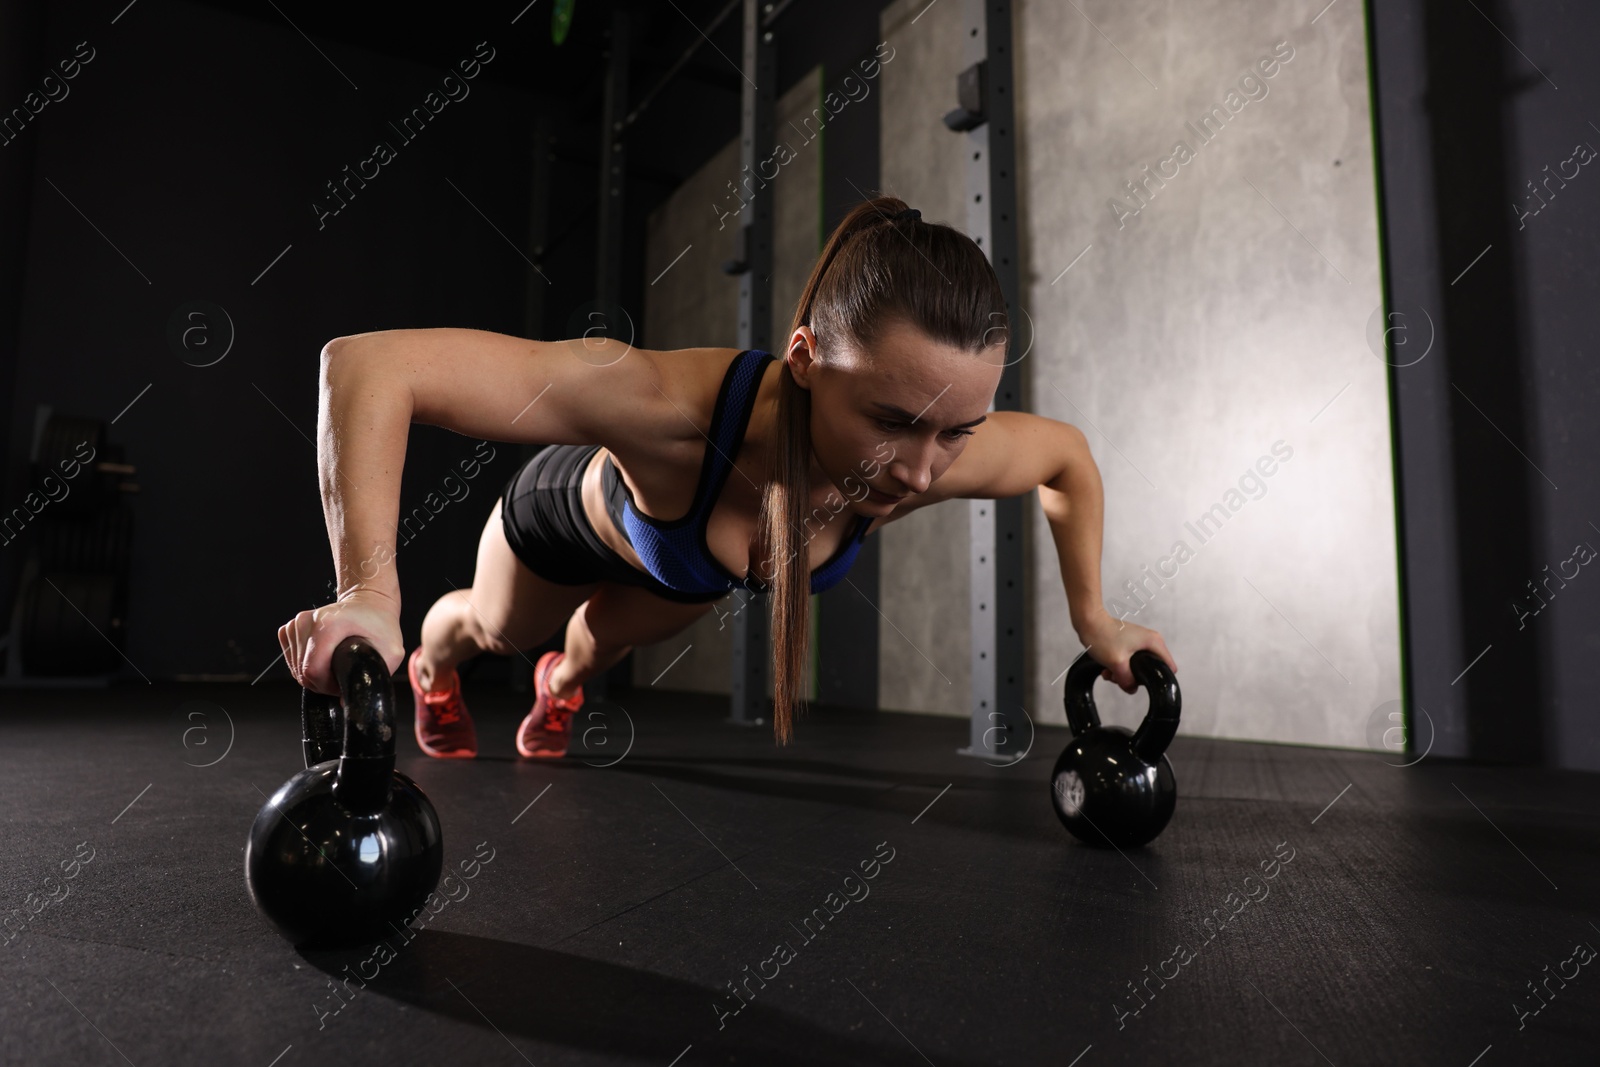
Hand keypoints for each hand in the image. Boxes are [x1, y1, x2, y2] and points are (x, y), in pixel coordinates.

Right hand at [278, 588, 403, 694]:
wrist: (369, 602)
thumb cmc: (380, 625)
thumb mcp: (391, 652)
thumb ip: (375, 677)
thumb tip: (346, 701)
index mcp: (329, 624)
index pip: (313, 670)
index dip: (327, 686)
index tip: (342, 682)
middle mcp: (308, 621)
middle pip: (302, 671)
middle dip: (321, 682)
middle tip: (341, 675)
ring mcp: (297, 623)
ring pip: (295, 667)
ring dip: (314, 674)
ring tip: (335, 665)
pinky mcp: (291, 627)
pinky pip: (291, 657)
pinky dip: (305, 664)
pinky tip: (323, 657)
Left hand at [1074, 611, 1175, 693]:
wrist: (1088, 622)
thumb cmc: (1103, 636)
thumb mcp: (1117, 663)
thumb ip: (1127, 680)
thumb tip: (1132, 689)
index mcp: (1154, 643)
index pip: (1169, 667)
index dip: (1159, 678)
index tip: (1143, 682)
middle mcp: (1150, 641)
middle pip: (1151, 670)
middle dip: (1134, 677)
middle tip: (1119, 677)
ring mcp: (1139, 642)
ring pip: (1137, 668)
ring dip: (1123, 674)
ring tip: (1109, 673)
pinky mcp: (1129, 644)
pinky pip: (1128, 662)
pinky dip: (1118, 668)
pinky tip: (1106, 669)